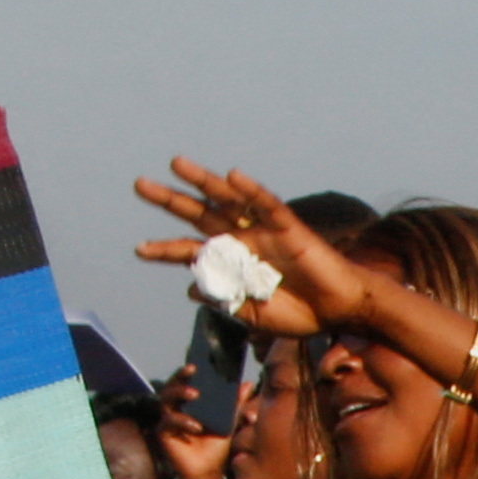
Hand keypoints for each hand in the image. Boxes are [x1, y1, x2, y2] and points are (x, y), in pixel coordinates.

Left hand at [131, 158, 367, 339]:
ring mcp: (263, 231)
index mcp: (231, 263)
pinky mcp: (289, 227)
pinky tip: (233, 177)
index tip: (139, 249)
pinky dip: (252, 190)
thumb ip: (223, 300)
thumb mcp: (252, 314)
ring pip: (228, 200)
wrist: (338, 311)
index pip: (192, 251)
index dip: (166, 250)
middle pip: (200, 215)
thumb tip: (189, 288)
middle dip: (171, 201)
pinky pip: (268, 205)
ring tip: (177, 164)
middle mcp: (242, 241)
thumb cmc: (299, 313)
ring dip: (203, 182)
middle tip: (139, 185)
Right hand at [154, 365, 233, 478]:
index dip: (187, 371)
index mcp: (190, 404)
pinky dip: (182, 421)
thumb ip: (236, 404)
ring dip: (180, 393)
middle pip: (171, 386)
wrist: (209, 472)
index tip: (196, 363)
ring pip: (166, 400)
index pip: (184, 382)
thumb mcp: (229, 422)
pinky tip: (196, 426)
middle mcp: (176, 409)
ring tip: (194, 394)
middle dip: (181, 377)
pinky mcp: (164, 434)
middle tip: (192, 371)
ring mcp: (168, 420)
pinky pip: (169, 422)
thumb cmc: (217, 447)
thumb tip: (248, 384)